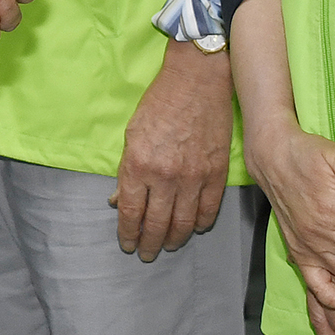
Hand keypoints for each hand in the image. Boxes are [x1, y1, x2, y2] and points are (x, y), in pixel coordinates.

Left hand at [112, 40, 232, 259]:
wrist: (197, 80)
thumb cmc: (160, 103)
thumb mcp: (132, 135)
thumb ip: (127, 171)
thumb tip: (118, 200)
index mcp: (138, 165)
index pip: (130, 213)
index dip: (128, 234)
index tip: (128, 244)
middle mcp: (165, 176)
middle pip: (156, 225)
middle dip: (149, 245)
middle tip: (147, 254)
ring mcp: (193, 177)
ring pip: (183, 224)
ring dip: (174, 240)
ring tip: (168, 245)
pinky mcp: (216, 173)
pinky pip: (209, 210)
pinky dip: (201, 224)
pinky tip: (195, 228)